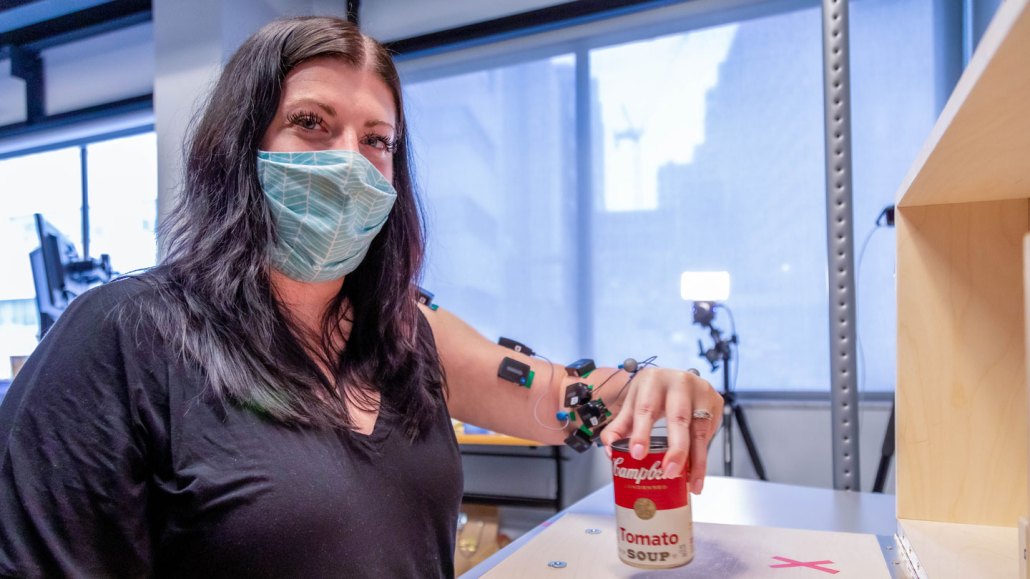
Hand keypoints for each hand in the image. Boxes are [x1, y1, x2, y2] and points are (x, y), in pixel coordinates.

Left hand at [599, 367, 723, 493]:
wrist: (675, 379)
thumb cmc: (652, 394)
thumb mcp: (633, 405)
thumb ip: (619, 428)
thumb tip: (610, 452)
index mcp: (653, 380)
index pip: (646, 408)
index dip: (641, 432)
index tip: (638, 454)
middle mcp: (679, 382)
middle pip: (679, 418)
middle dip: (676, 448)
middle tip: (669, 472)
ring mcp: (701, 391)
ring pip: (700, 430)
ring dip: (696, 461)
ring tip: (690, 483)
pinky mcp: (715, 403)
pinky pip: (710, 434)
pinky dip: (703, 456)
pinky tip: (696, 472)